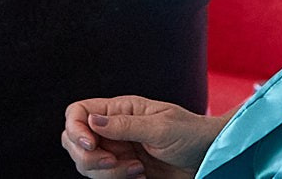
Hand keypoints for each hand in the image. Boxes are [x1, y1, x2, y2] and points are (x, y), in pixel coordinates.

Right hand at [61, 96, 217, 178]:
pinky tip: (139, 176)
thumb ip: (125, 125)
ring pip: (86, 163)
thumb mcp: (161, 127)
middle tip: (115, 162)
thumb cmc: (190, 134)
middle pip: (73, 141)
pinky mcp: (122, 169)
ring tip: (137, 169)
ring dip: (106, 172)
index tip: (90, 145)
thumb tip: (91, 120)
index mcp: (121, 109)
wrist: (208, 157)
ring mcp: (116, 149)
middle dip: (88, 157)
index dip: (75, 128)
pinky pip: (102, 177)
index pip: (78, 112)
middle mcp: (113, 128)